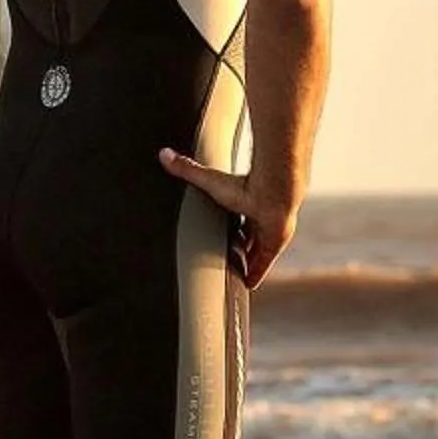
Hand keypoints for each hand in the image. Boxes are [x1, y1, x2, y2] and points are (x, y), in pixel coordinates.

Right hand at [157, 149, 299, 285]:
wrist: (271, 194)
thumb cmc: (244, 186)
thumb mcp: (210, 180)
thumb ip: (187, 168)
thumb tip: (164, 153)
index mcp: (248, 206)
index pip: (239, 220)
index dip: (233, 229)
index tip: (226, 236)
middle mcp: (260, 221)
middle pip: (249, 239)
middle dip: (241, 249)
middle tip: (229, 260)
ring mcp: (269, 235)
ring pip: (256, 253)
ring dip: (247, 263)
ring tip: (236, 275)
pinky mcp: (273, 248)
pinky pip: (263, 265)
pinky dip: (255, 274)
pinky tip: (249, 284)